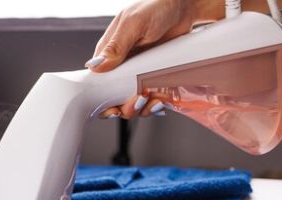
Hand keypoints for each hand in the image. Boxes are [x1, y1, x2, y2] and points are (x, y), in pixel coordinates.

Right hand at [87, 0, 218, 118]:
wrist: (186, 6)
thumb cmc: (157, 6)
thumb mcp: (134, 23)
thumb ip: (115, 46)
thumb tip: (95, 66)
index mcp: (109, 53)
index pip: (96, 83)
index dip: (102, 100)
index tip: (113, 108)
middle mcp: (120, 66)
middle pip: (114, 98)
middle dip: (125, 107)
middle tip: (138, 101)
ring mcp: (137, 73)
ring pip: (131, 102)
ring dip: (142, 108)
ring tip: (154, 100)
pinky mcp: (153, 77)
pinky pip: (149, 98)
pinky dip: (155, 104)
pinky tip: (161, 100)